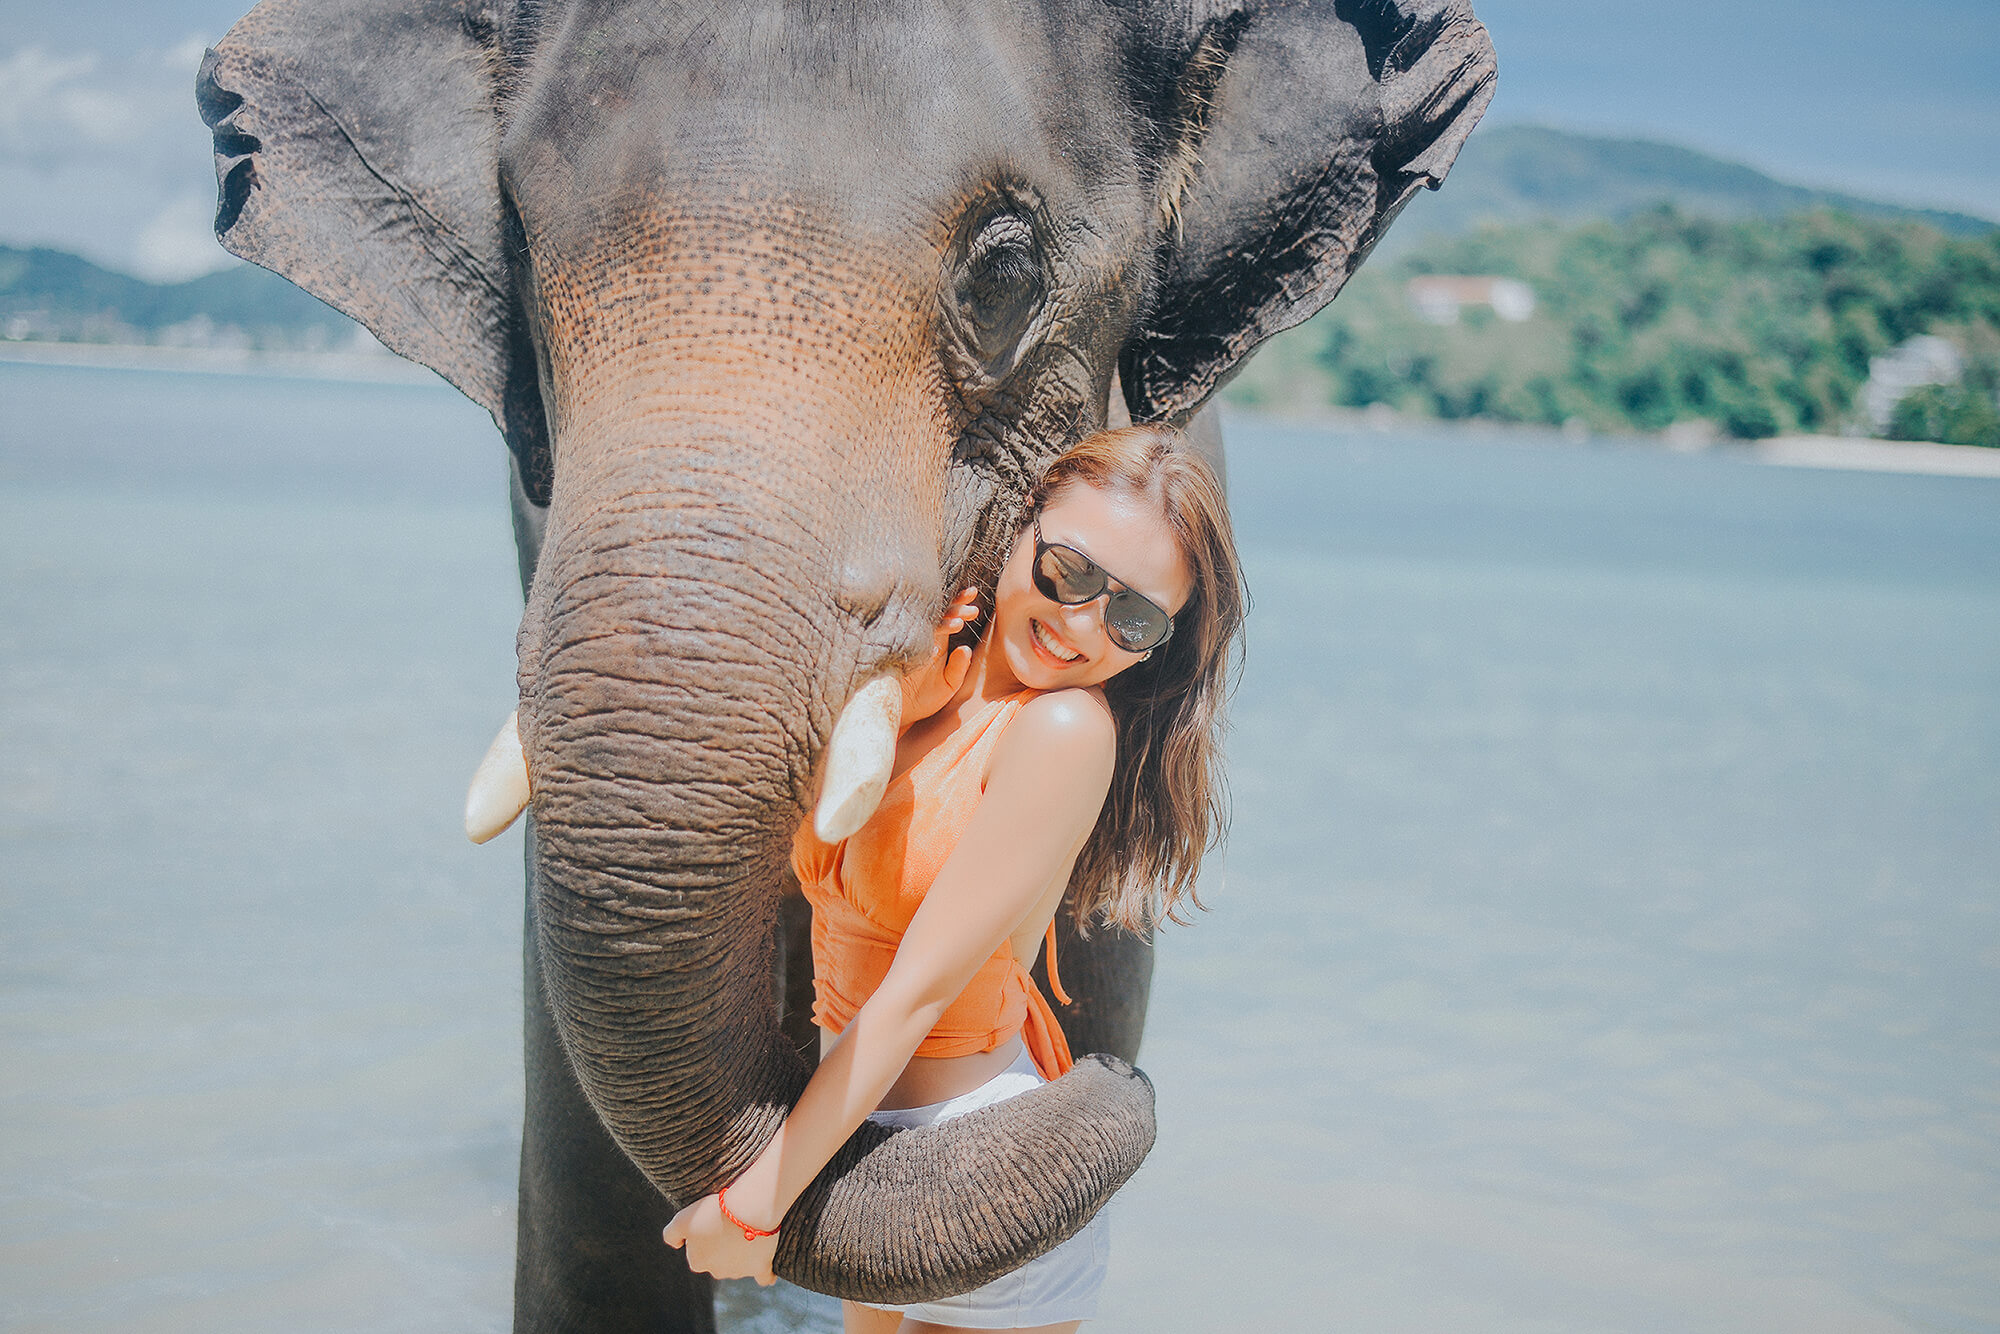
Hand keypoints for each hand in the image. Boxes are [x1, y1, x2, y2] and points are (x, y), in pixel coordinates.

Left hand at [662, 1193, 779, 1285]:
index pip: (696, 1252)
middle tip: (729, 1223)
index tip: (711, 1221)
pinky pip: (763, 1277)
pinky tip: (765, 1268)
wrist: (748, 1209)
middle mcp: (717, 1272)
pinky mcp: (761, 1268)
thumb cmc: (714, 1212)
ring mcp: (740, 1272)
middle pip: (717, 1260)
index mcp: (698, 1262)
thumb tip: (675, 1244)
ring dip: (742, 1253)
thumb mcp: (682, 1218)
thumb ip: (671, 1234)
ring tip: (748, 1229)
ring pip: (738, 1265)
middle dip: (722, 1246)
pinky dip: (765, 1275)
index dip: (702, 1235)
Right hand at [899, 587, 979, 728]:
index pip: (949, 616)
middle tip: (972, 609)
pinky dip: (920, 644)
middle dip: (955, 608)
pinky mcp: (893, 655)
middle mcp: (921, 637)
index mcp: (937, 640)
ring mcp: (906, 643)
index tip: (974, 596)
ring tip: (959, 625)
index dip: (960, 604)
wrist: (899, 715)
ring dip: (940, 623)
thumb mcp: (947, 686)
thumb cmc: (923, 699)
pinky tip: (934, 650)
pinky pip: (905, 643)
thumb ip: (958, 669)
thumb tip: (966, 649)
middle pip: (937, 614)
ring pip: (922, 624)